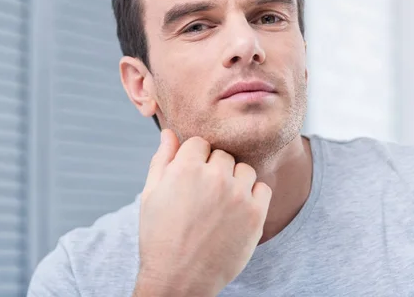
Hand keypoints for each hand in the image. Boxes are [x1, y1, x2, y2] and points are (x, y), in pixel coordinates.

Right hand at [134, 130, 271, 296]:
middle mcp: (215, 176)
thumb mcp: (151, 195)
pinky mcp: (256, 213)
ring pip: (244, 169)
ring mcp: (238, 194)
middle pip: (222, 155)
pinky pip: (263, 188)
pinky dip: (253, 196)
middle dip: (213, 170)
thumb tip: (169, 133)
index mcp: (187, 167)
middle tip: (203, 196)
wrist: (180, 280)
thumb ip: (163, 159)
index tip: (191, 178)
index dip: (194, 159)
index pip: (200, 142)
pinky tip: (237, 212)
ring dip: (235, 181)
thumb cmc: (160, 237)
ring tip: (220, 205)